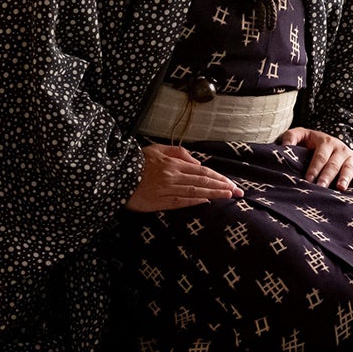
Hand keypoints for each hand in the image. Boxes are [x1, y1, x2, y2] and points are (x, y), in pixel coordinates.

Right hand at [125, 143, 242, 211]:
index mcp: (174, 163)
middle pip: (202, 181)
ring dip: (213, 194)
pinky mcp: (157, 201)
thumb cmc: (137, 161)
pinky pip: (178, 202)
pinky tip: (205, 202)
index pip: (202, 171)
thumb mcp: (157, 149)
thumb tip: (197, 162)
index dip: (219, 178)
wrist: (114, 174)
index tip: (232, 183)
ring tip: (228, 196)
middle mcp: (173, 176)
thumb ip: (178, 153)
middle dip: (222, 187)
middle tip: (238, 192)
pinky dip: (193, 202)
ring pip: (194, 192)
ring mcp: (165, 189)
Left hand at [278, 127, 352, 190]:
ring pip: (348, 167)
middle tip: (321, 187)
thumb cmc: (310, 142)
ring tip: (340, 188)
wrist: (328, 142)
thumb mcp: (301, 135)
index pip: (319, 156)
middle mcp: (339, 148)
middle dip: (327, 176)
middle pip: (333, 164)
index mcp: (325, 141)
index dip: (314, 169)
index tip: (308, 180)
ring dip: (344, 178)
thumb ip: (291, 137)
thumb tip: (284, 146)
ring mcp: (349, 156)